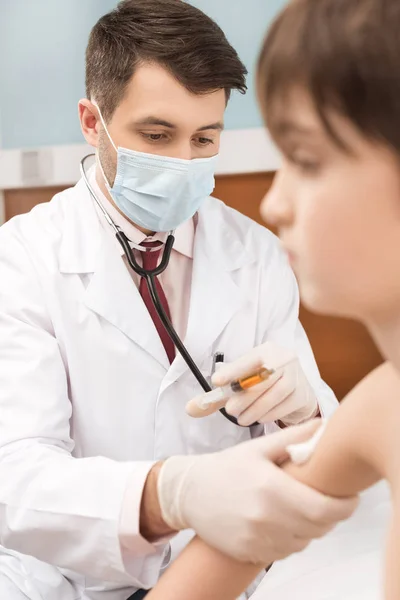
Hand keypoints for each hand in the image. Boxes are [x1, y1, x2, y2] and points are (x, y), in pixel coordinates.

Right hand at [157, 421, 357, 564]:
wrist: (189, 492)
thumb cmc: (225, 467)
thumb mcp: (257, 448)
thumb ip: (292, 437)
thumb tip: (323, 425)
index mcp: (271, 488)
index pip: (324, 508)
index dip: (345, 506)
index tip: (350, 496)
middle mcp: (265, 518)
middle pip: (319, 528)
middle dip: (331, 515)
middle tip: (329, 500)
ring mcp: (257, 539)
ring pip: (304, 542)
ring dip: (312, 528)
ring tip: (302, 509)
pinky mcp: (249, 553)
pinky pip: (285, 552)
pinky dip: (292, 539)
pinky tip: (283, 522)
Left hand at [186, 342, 318, 425]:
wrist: (297, 393)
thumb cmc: (264, 386)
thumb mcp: (241, 385)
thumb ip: (217, 397)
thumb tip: (190, 409)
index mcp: (267, 350)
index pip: (248, 359)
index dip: (233, 370)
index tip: (216, 381)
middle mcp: (285, 359)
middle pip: (262, 378)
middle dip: (243, 397)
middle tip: (230, 411)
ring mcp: (297, 376)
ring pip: (274, 394)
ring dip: (254, 409)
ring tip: (241, 418)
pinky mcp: (303, 395)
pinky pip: (284, 406)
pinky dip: (268, 415)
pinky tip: (259, 418)